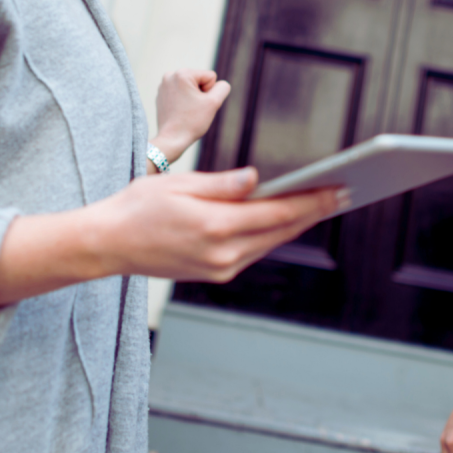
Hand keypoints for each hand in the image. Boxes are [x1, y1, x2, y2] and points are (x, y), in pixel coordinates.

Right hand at [97, 167, 342, 281]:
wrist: (108, 244)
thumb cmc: (138, 207)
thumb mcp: (181, 184)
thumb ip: (224, 184)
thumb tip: (258, 180)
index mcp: (216, 226)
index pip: (279, 213)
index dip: (313, 201)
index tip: (338, 189)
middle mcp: (223, 253)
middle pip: (282, 231)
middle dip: (314, 212)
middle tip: (343, 193)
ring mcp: (220, 267)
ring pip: (270, 243)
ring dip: (296, 224)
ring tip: (320, 204)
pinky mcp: (215, 273)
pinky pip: (253, 251)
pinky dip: (272, 235)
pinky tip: (285, 220)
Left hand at [152, 69, 229, 161]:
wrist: (172, 139)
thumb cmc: (192, 122)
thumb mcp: (214, 103)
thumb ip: (223, 88)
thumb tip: (221, 84)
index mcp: (182, 73)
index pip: (210, 77)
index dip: (209, 92)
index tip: (199, 104)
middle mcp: (170, 75)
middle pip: (199, 80)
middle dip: (200, 94)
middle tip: (192, 109)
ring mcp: (163, 85)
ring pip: (190, 87)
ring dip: (192, 97)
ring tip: (186, 110)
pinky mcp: (161, 95)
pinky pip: (180, 93)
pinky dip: (183, 101)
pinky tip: (179, 112)